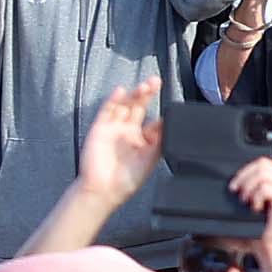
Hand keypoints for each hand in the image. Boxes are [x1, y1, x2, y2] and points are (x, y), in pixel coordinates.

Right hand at [78, 71, 167, 205]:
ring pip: (125, 106)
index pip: (153, 120)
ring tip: (144, 86)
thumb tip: (171, 122)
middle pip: (139, 107)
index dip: (161, 111)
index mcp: (143, 139)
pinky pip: (106, 111)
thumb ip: (160, 139)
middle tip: (156, 81)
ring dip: (134, 94)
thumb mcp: (151, 157)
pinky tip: (121, 91)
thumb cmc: (127, 179)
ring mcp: (113, 128)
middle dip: (147, 94)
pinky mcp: (99, 129)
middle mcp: (128, 131)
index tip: (172, 104)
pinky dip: (113, 100)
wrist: (104, 190)